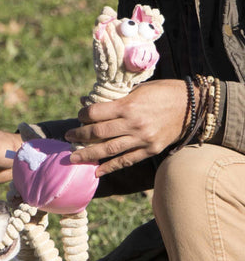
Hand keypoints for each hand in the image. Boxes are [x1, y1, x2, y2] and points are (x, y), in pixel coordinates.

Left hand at [65, 79, 195, 176]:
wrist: (193, 106)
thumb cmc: (164, 92)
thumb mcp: (139, 89)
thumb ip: (116, 99)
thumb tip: (91, 106)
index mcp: (129, 105)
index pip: (96, 113)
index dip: (83, 115)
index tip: (79, 116)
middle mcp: (133, 124)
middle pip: (98, 133)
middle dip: (79, 136)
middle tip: (67, 138)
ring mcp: (142, 139)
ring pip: (108, 150)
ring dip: (88, 155)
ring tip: (73, 158)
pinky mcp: (149, 150)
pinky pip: (126, 161)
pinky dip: (110, 167)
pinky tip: (96, 172)